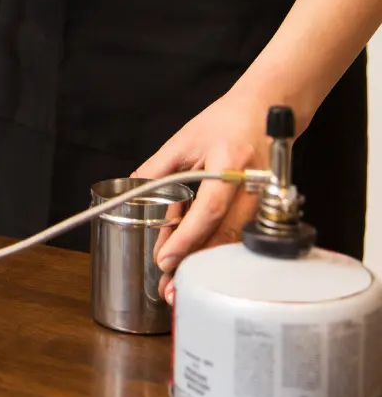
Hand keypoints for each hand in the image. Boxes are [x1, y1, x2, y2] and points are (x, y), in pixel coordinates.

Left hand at [132, 89, 273, 302]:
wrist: (265, 110)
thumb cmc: (224, 122)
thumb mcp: (183, 140)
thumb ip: (157, 168)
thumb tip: (131, 192)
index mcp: (231, 163)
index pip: (210, 208)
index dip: (187, 236)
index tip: (164, 258)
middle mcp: (254, 185)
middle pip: (226, 233)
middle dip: (195, 262)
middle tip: (169, 286)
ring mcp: (265, 199)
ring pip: (235, 241)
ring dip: (206, 264)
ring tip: (178, 282)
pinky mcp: (266, 209)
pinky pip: (241, 236)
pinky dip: (217, 250)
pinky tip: (198, 263)